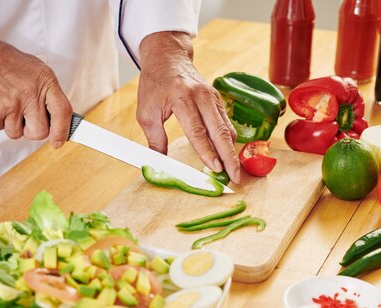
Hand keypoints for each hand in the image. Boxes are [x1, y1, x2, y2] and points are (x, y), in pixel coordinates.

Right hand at [0, 19, 71, 147]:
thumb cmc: (7, 63)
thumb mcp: (36, 71)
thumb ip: (48, 95)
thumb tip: (59, 121)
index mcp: (45, 81)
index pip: (62, 111)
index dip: (62, 131)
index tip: (58, 141)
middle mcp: (30, 93)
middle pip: (39, 132)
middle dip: (32, 130)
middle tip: (25, 117)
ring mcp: (11, 104)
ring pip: (17, 134)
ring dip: (12, 125)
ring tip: (8, 105)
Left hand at [137, 32, 240, 184]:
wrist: (167, 57)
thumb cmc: (155, 84)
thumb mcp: (146, 112)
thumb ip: (155, 139)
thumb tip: (160, 164)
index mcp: (182, 98)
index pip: (197, 131)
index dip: (207, 151)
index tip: (216, 168)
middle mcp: (201, 96)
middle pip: (219, 131)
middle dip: (228, 157)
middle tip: (234, 177)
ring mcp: (212, 97)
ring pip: (226, 128)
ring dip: (231, 151)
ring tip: (235, 171)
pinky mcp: (217, 100)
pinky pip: (226, 123)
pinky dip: (229, 140)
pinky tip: (230, 155)